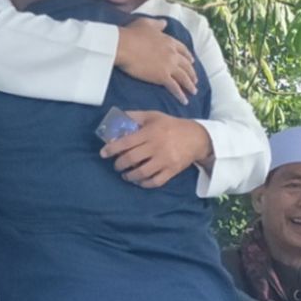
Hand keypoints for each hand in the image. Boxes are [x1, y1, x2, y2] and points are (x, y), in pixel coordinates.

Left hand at [99, 111, 213, 187]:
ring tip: (126, 175)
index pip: (126, 142)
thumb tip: (117, 118)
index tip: (104, 153)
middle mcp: (156, 146)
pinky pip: (155, 181)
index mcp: (150, 132)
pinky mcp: (172, 170)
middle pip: (131, 159)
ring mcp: (165, 160)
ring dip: (129, 176)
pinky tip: (139, 181)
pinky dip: (144, 184)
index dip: (112, 149)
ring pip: (141, 172)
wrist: (196, 137)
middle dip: (119, 164)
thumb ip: (135, 116)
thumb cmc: (171, 126)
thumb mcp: (153, 116)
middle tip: (116, 165)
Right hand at [114, 19, 197, 103]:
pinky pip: (175, 87)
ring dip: (190, 85)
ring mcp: (169, 66)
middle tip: (195, 80)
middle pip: (186, 65)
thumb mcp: (146, 23)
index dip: (188, 56)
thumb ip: (157, 24)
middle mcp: (172, 54)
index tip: (192, 62)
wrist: (124, 45)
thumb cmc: (132, 34)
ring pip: (184, 77)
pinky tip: (184, 100)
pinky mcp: (162, 77)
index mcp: (169, 41)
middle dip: (192, 73)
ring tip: (193, 92)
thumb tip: (165, 23)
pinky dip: (180, 94)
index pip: (183, 50)